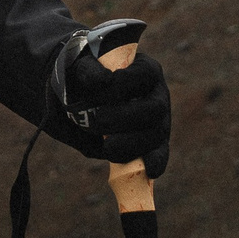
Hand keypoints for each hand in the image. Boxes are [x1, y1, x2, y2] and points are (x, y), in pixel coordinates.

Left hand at [63, 47, 170, 180]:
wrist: (79, 99)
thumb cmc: (84, 78)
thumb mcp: (80, 67)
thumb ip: (88, 69)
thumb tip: (101, 81)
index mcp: (144, 70)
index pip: (144, 74)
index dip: (125, 82)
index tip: (103, 87)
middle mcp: (156, 95)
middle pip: (154, 108)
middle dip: (125, 117)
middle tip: (98, 120)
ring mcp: (158, 120)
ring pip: (156, 134)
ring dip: (131, 142)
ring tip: (107, 146)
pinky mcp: (153, 143)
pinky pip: (159, 154)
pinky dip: (155, 162)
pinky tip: (149, 170)